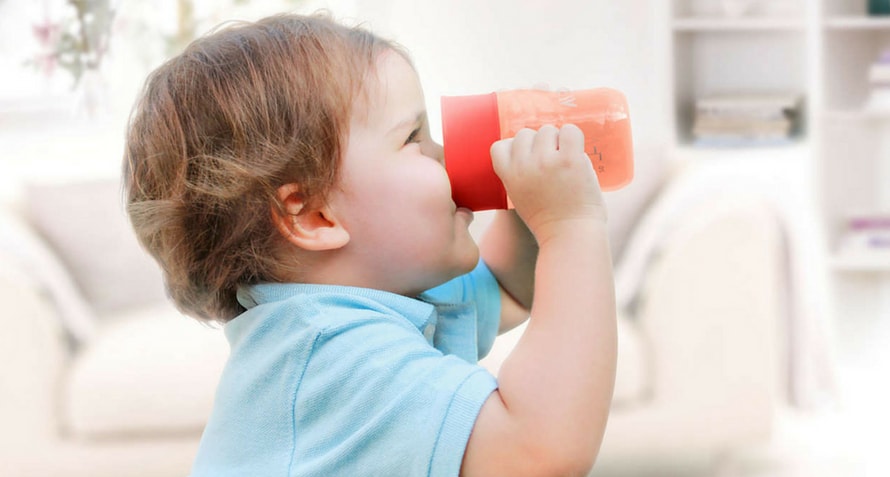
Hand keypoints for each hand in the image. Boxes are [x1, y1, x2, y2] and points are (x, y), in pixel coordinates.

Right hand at [490, 124, 606, 242]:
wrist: (570, 236)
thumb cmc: (549, 220)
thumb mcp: (520, 197)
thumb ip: (520, 173)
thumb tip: (536, 144)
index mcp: (508, 175)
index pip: (500, 146)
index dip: (516, 149)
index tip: (529, 160)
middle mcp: (524, 165)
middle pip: (526, 134)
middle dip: (540, 144)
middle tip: (553, 164)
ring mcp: (546, 161)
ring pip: (548, 130)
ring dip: (559, 141)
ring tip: (566, 163)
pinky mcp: (570, 160)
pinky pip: (570, 131)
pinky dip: (574, 138)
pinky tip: (577, 155)